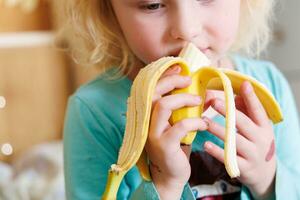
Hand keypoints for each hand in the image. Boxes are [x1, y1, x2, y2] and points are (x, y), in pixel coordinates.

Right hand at [146, 65, 207, 198]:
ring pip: (163, 106)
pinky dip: (195, 121)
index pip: (151, 89)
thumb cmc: (176, 146)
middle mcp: (146, 121)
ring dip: (183, 99)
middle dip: (172, 82)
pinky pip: (179, 127)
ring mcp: (152, 133)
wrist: (171, 174)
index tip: (179, 69)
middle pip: (153, 93)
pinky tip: (204, 123)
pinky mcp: (163, 145)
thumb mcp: (179, 124)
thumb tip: (205, 92)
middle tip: (188, 80)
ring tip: (198, 101)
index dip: (164, 76)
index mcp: (149, 114)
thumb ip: (186, 109)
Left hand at [203, 81, 275, 199]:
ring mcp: (253, 155)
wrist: (264, 172)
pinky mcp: (243, 168)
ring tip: (204, 121)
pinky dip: (216, 151)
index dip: (251, 97)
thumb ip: (246, 110)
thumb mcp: (257, 126)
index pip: (258, 110)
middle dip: (229, 112)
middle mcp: (260, 140)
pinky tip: (205, 144)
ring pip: (234, 140)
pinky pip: (228, 158)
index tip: (244, 84)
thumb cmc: (256, 142)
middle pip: (244, 124)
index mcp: (264, 127)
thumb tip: (234, 93)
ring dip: (217, 130)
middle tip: (214, 102)